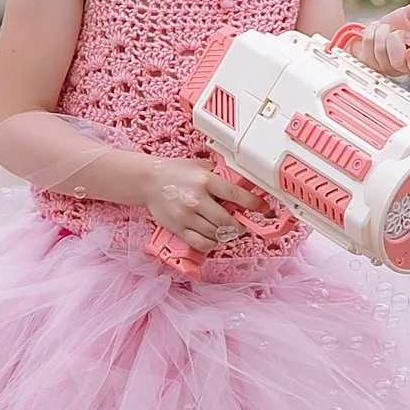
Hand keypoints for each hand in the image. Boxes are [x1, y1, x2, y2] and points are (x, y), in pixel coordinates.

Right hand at [140, 154, 272, 255]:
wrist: (147, 181)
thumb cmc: (173, 172)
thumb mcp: (199, 166)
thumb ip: (218, 175)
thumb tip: (241, 183)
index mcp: (204, 181)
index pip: (236, 194)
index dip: (253, 204)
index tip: (263, 208)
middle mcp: (196, 199)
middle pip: (227, 221)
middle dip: (239, 226)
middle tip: (242, 224)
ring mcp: (186, 216)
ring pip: (215, 234)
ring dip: (226, 235)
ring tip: (228, 230)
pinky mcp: (178, 228)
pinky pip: (201, 243)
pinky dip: (212, 243)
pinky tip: (214, 238)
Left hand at [353, 0, 409, 80]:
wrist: (379, 29)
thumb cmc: (399, 27)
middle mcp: (401, 68)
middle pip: (397, 61)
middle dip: (394, 38)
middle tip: (394, 31)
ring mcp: (383, 68)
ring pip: (379, 50)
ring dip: (381, 31)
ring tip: (384, 29)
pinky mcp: (367, 63)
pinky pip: (367, 45)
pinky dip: (370, 31)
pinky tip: (375, 32)